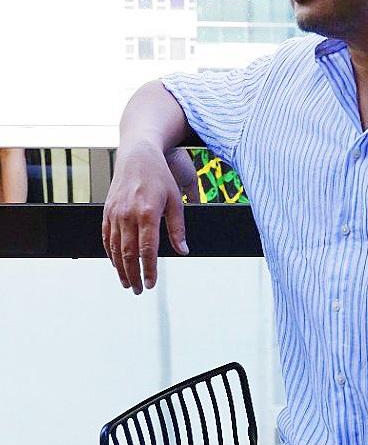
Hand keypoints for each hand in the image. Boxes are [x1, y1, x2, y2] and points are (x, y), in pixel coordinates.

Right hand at [102, 142, 196, 294]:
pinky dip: (110, 253)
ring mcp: (114, 213)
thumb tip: (184, 251)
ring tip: (128, 283)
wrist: (138, 155)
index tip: (151, 283)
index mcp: (147, 213)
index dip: (149, 269)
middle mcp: (128, 215)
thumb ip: (178, 228)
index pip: (147, 249)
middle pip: (128, 253)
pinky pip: (106, 237)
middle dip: (133, 274)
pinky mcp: (107, 211)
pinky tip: (116, 264)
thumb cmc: (160, 177)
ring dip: (120, 268)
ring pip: (115, 248)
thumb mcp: (175, 200)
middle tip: (139, 290)